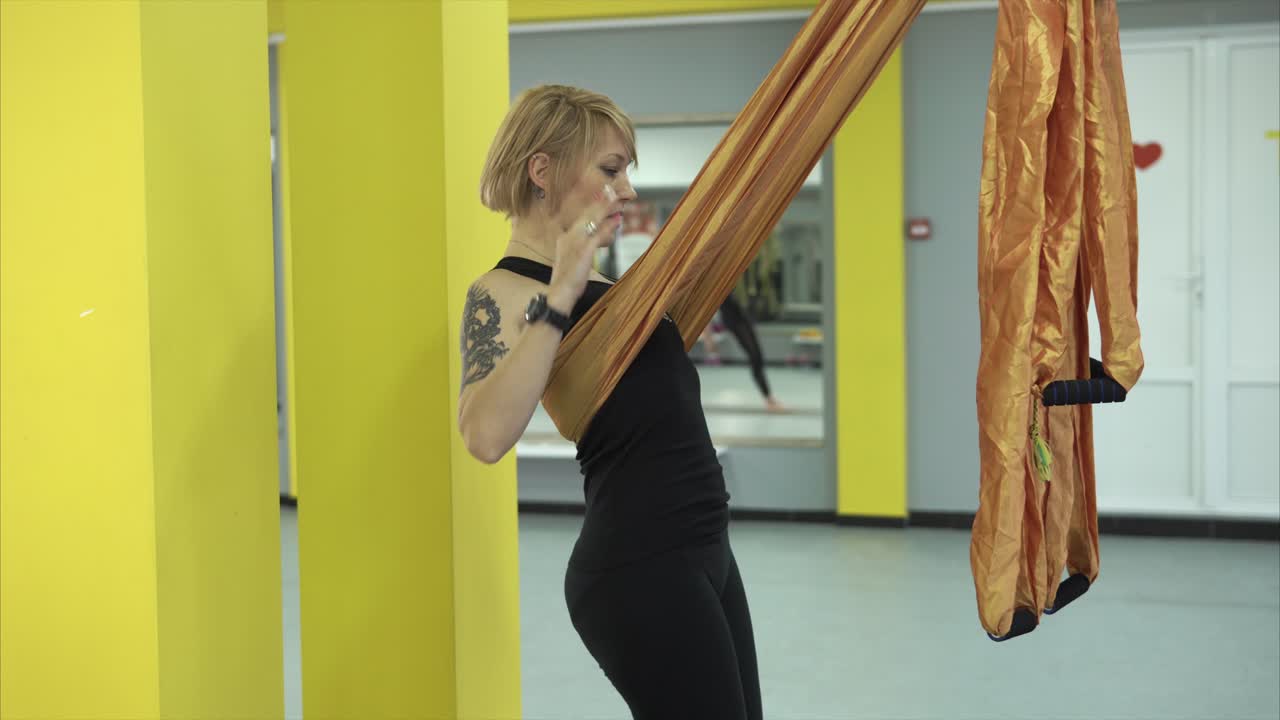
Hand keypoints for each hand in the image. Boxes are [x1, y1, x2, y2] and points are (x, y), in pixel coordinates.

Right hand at [547, 185, 619, 310]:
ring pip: (592, 220)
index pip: (582, 217)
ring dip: (605, 208)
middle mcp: (569, 236)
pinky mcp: (582, 252)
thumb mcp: (575, 259)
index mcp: (566, 237)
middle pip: (587, 214)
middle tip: (613, 188)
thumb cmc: (567, 279)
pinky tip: (617, 221)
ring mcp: (575, 243)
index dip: (594, 205)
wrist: (558, 293)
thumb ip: (586, 246)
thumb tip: (600, 236)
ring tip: (617, 198)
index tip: (604, 194)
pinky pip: (597, 235)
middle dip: (601, 201)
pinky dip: (607, 227)